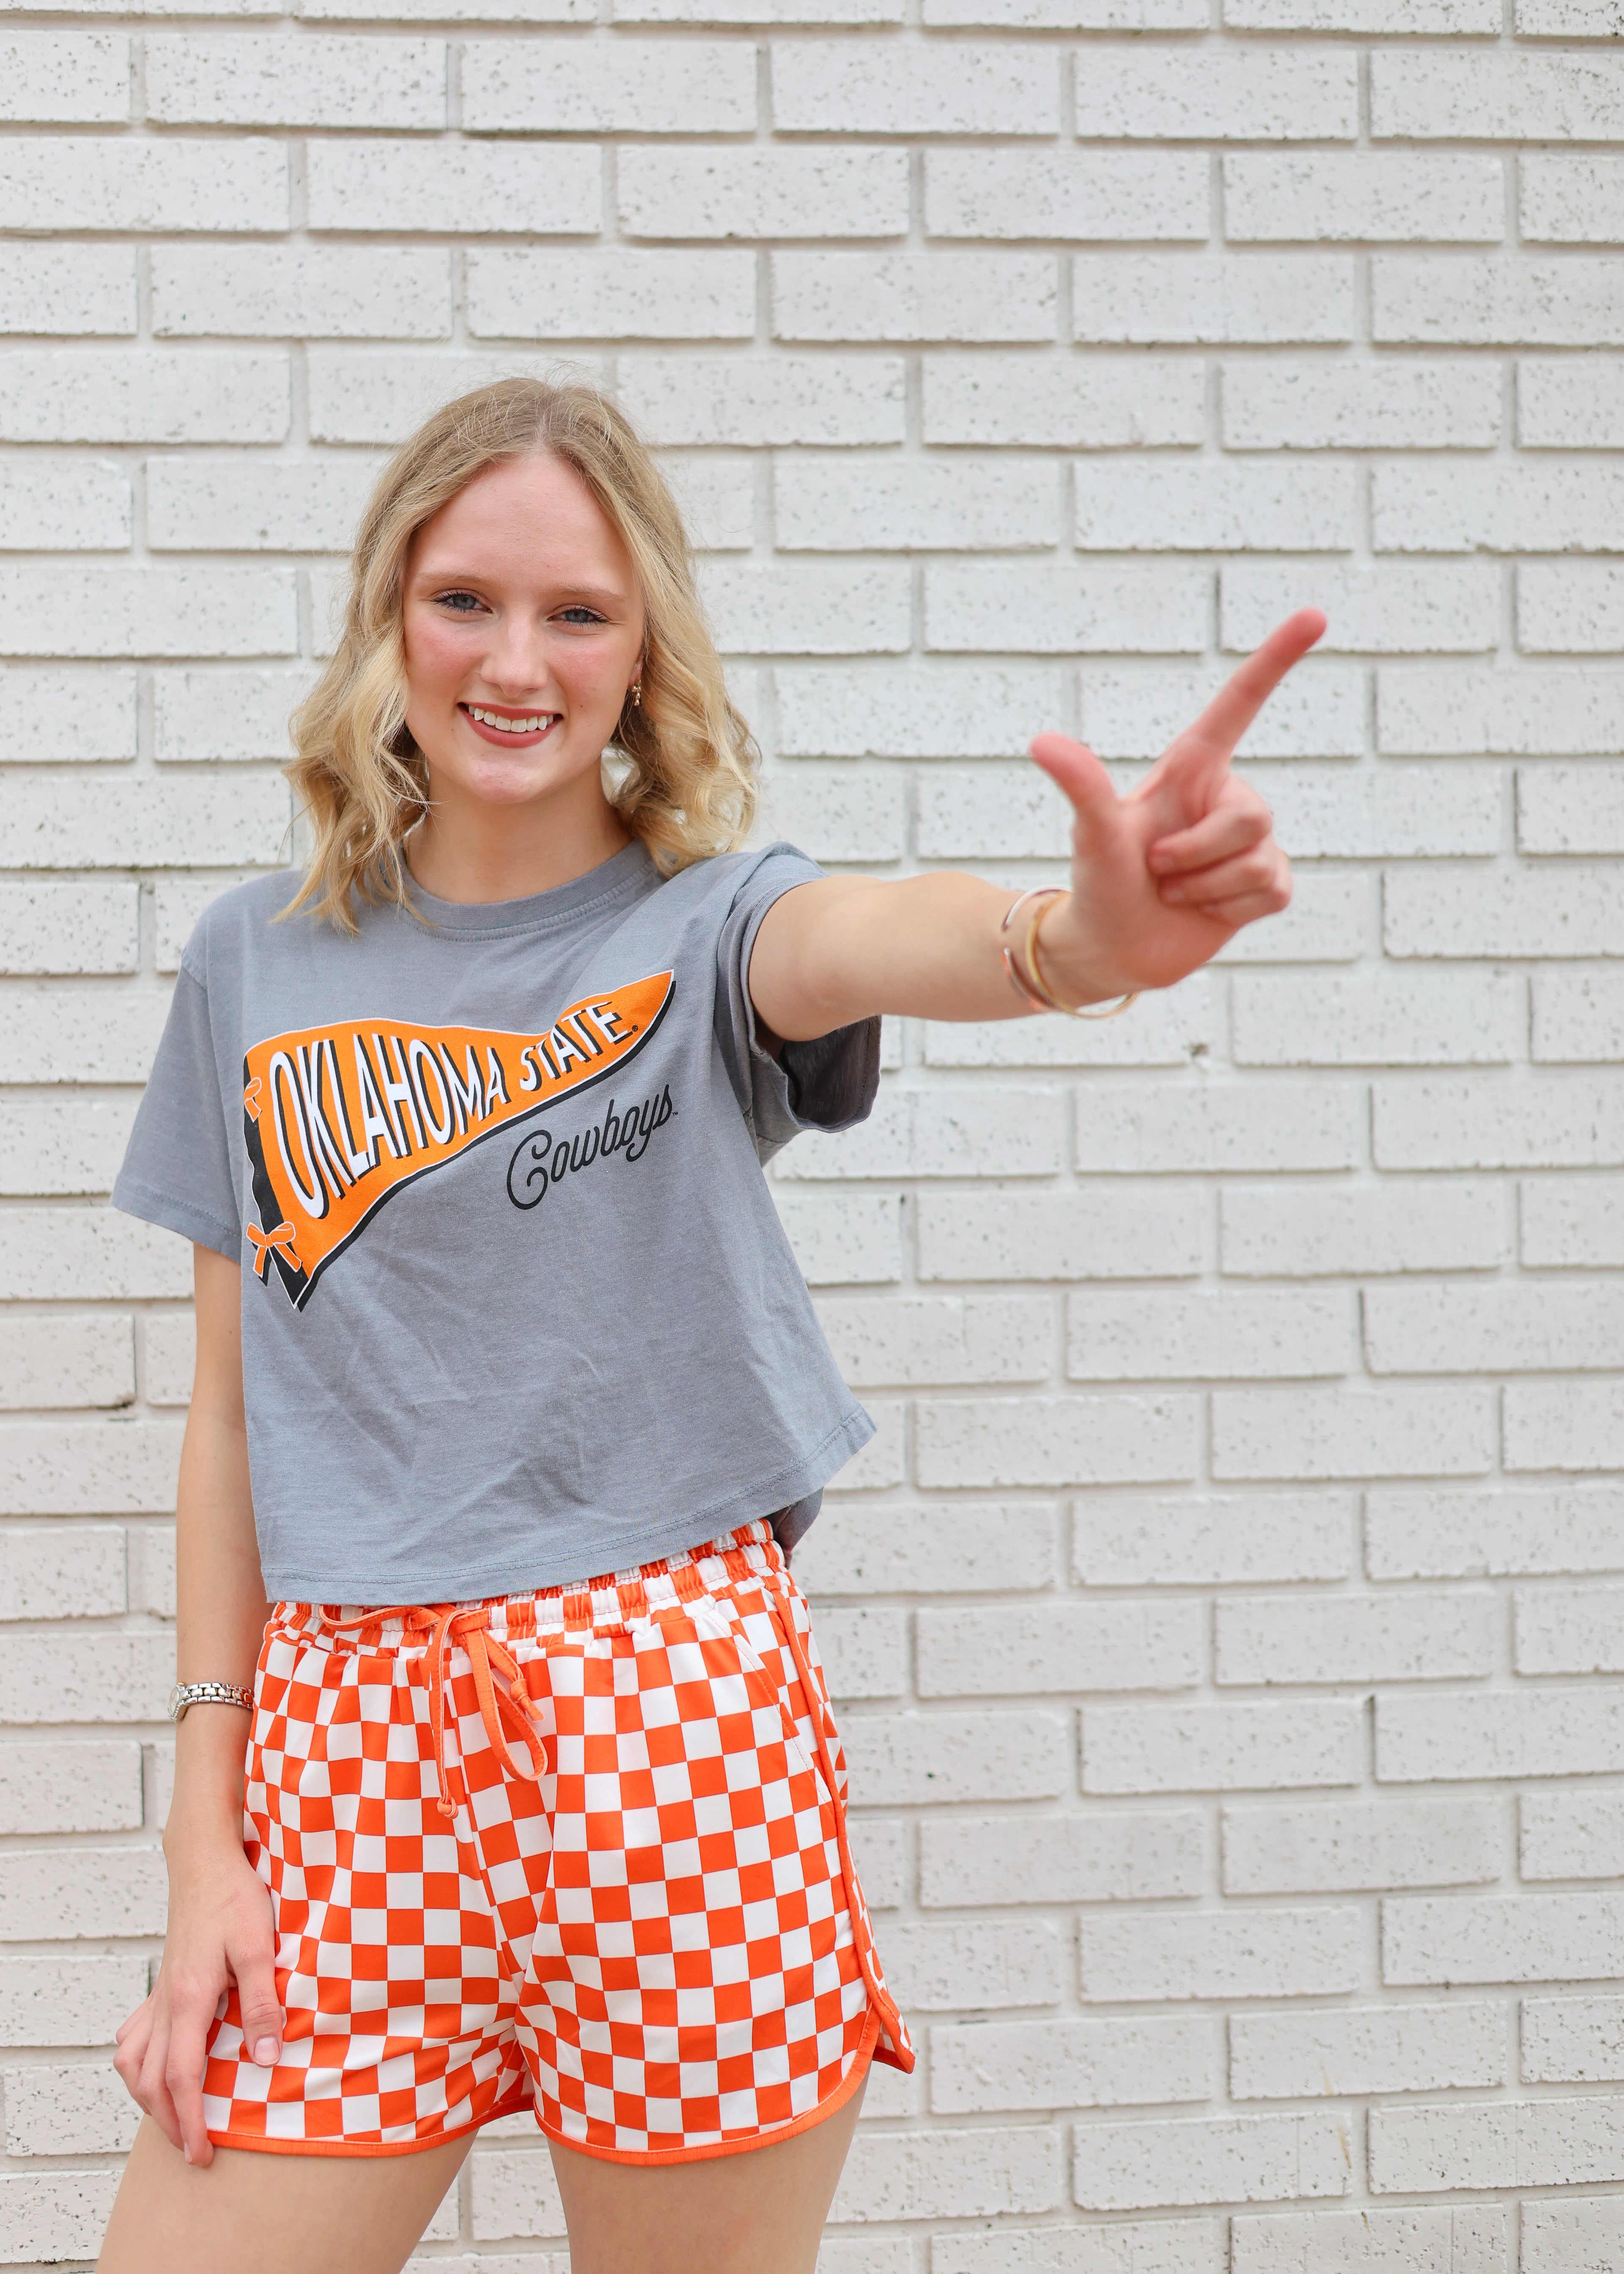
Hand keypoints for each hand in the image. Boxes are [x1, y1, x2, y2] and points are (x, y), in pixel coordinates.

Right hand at [113, 1834, 280, 2166]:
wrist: (206, 1861)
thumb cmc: (234, 1899)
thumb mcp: (258, 1948)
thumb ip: (261, 2003)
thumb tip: (264, 2057)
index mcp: (187, 1999)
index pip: (181, 2077)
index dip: (189, 2120)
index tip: (199, 2153)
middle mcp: (165, 2002)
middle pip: (151, 2080)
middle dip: (169, 2122)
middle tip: (192, 2151)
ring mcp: (159, 1993)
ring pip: (134, 2061)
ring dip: (148, 2097)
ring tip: (172, 2119)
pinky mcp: (163, 1981)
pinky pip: (135, 2035)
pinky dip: (138, 2062)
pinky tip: (154, 2067)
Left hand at [1026, 608, 1324, 1001]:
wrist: (1112, 948)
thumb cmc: (1099, 881)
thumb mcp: (1092, 832)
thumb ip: (1080, 784)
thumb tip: (1040, 741)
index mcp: (1192, 769)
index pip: (1241, 704)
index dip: (1277, 659)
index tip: (1315, 615)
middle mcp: (1225, 798)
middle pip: (1253, 815)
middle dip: (1198, 853)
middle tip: (1158, 868)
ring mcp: (1249, 843)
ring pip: (1260, 858)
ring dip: (1206, 886)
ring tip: (1174, 890)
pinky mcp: (1265, 885)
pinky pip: (1273, 890)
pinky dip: (1230, 909)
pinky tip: (1204, 909)